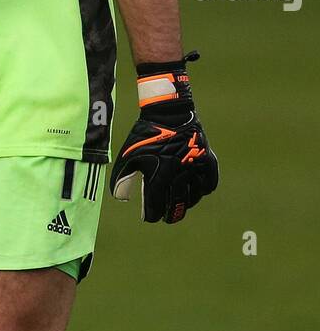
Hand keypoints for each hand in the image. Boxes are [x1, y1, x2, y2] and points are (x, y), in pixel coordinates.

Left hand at [110, 51, 218, 222]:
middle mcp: (180, 175)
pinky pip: (210, 183)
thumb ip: (122, 179)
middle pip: (178, 206)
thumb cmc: (144, 135)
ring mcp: (196, 168)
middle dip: (171, 215)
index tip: (150, 217)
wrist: (168, 112)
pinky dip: (204, 189)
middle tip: (167, 218)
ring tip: (180, 202)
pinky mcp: (208, 160)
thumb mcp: (128, 156)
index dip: (152, 215)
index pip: (157, 207)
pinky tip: (196, 189)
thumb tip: (121, 199)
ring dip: (187, 203)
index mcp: (159, 176)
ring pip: (195, 197)